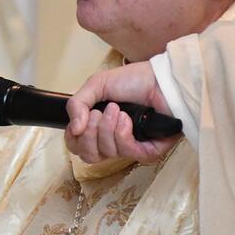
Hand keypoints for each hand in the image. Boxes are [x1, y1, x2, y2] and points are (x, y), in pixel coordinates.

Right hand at [64, 62, 178, 163]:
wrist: (160, 79)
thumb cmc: (132, 80)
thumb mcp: (96, 85)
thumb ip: (77, 104)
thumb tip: (74, 129)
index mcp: (98, 128)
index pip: (76, 146)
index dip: (74, 137)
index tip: (81, 120)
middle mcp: (112, 140)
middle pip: (89, 155)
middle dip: (90, 133)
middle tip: (99, 113)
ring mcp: (130, 147)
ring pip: (107, 153)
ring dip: (108, 128)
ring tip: (118, 110)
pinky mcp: (148, 151)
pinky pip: (127, 152)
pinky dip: (122, 134)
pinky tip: (127, 119)